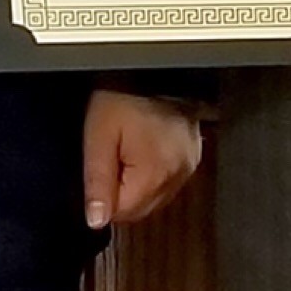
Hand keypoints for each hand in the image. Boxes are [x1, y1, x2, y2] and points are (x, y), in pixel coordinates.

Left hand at [82, 89, 202, 228]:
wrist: (153, 69)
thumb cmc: (123, 98)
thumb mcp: (98, 138)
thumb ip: (97, 182)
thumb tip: (96, 221)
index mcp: (156, 172)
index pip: (122, 213)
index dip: (105, 194)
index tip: (104, 166)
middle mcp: (179, 172)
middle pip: (141, 209)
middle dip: (122, 191)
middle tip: (115, 156)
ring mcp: (190, 164)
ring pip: (155, 197)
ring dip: (139, 185)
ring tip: (131, 150)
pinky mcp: (194, 156)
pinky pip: (169, 181)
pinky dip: (155, 174)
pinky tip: (146, 151)